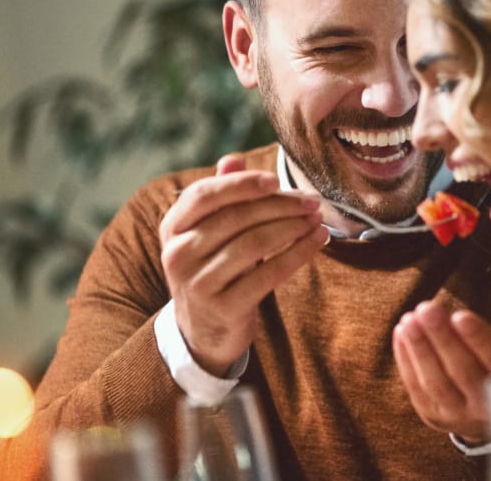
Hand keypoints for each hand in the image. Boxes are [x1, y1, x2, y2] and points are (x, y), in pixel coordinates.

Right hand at [160, 154, 329, 375]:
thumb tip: (233, 159)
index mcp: (172, 227)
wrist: (203, 331)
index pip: (204, 195)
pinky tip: (317, 242)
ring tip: (318, 220)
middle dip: (280, 206)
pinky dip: (298, 254)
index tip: (275, 179)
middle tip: (312, 202)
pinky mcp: (224, 307)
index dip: (241, 184)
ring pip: (254, 244)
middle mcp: (177, 254)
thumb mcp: (209, 232)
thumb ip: (221, 196)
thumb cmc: (214, 268)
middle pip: (236, 218)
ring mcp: (198, 283)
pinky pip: (269, 274)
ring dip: (293, 228)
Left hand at [392, 300, 490, 443]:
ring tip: (411, 318)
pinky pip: (417, 389)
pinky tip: (402, 332)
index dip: (478, 339)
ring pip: (436, 383)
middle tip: (428, 308)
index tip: (460, 314)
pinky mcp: (435, 416)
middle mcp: (489, 408)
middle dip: (442, 338)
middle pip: (463, 372)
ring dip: (420, 349)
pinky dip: (407, 360)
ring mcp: (459, 416)